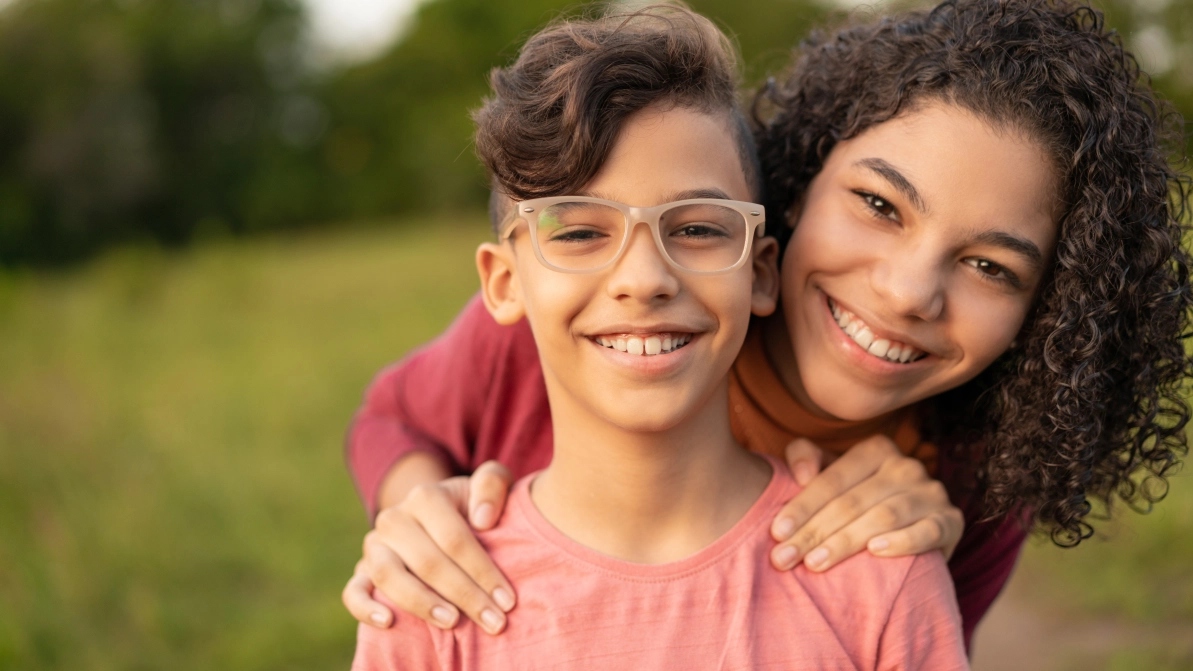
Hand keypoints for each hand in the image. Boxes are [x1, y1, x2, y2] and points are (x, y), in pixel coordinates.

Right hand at [340, 460, 516, 633]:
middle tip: (494, 622)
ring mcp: (374, 545)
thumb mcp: (489, 485)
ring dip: (422, 603)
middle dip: (465, 595)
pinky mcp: (361, 570)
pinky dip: (365, 608)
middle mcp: (394, 518)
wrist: (438, 516)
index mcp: (425, 496)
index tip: (507, 600)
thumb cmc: (472, 506)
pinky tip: (389, 622)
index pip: (455, 538)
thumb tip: (482, 518)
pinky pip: (353, 591)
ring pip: (389, 576)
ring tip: (453, 622)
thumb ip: (492, 484)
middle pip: (428, 561)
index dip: (482, 571)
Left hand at [768, 436, 963, 571]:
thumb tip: (799, 473)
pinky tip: (876, 552)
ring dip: (846, 542)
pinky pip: (928, 531)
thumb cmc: (859, 500)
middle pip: (851, 502)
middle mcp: (906, 466)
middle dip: (813, 532)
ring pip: (882, 517)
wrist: (913, 529)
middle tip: (784, 559)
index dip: (801, 507)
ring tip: (815, 563)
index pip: (831, 480)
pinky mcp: (951, 521)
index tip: (775, 533)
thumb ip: (806, 458)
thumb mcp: (832, 475)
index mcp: (875, 449)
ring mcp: (931, 493)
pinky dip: (903, 541)